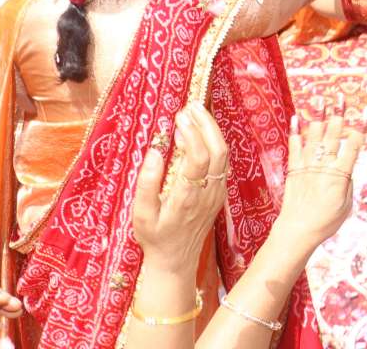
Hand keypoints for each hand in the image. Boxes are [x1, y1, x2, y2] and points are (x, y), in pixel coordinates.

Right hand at [132, 102, 229, 274]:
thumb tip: (155, 152)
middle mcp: (208, 193)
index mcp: (187, 198)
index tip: (179, 118)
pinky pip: (222, 162)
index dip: (192, 135)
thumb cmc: (154, 237)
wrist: (176, 260)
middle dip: (207, 124)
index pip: (198, 159)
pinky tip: (201, 132)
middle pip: (218, 151)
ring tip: (196, 112)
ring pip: (224, 155)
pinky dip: (213, 142)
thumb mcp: (141, 215)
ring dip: (212, 130)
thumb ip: (147, 184)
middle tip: (191, 106)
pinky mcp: (220, 193)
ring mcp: (218, 193)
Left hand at [276, 105, 363, 246]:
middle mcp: (324, 167)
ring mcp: (307, 166)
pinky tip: (296, 118)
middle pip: (333, 135)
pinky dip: (295, 132)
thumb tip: (347, 168)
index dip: (361, 126)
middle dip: (339, 114)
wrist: (298, 231)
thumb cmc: (326, 222)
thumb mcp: (347, 204)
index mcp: (340, 175)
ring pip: (314, 137)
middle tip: (341, 98)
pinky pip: (294, 147)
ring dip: (318, 117)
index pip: (354, 145)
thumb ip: (348, 183)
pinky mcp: (293, 169)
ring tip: (321, 100)